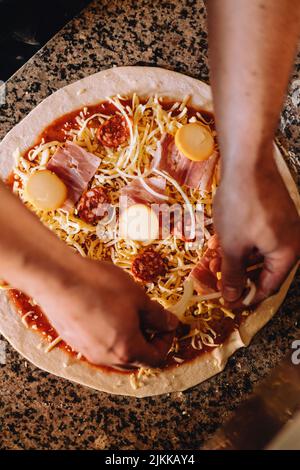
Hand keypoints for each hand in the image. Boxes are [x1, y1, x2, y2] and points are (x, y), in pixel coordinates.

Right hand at [33, 256, 177, 368]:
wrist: (58, 278)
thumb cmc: (100, 287)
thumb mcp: (138, 297)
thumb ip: (157, 315)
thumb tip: (170, 324)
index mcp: (127, 350)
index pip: (156, 358)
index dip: (166, 340)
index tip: (165, 322)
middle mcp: (106, 358)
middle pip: (136, 360)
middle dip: (147, 341)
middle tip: (149, 317)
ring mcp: (87, 351)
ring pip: (115, 353)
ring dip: (127, 338)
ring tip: (127, 311)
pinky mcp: (73, 340)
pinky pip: (97, 344)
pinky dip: (108, 334)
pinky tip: (105, 310)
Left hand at [213, 146, 299, 304]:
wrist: (247, 163)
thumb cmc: (240, 206)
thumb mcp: (232, 246)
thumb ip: (232, 274)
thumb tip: (232, 298)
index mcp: (287, 254)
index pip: (268, 286)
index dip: (247, 297)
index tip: (228, 304)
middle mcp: (293, 241)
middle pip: (266, 270)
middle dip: (241, 277)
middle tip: (220, 282)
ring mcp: (287, 225)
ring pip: (262, 252)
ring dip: (241, 260)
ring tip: (218, 262)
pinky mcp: (278, 213)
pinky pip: (262, 237)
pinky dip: (245, 243)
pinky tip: (227, 242)